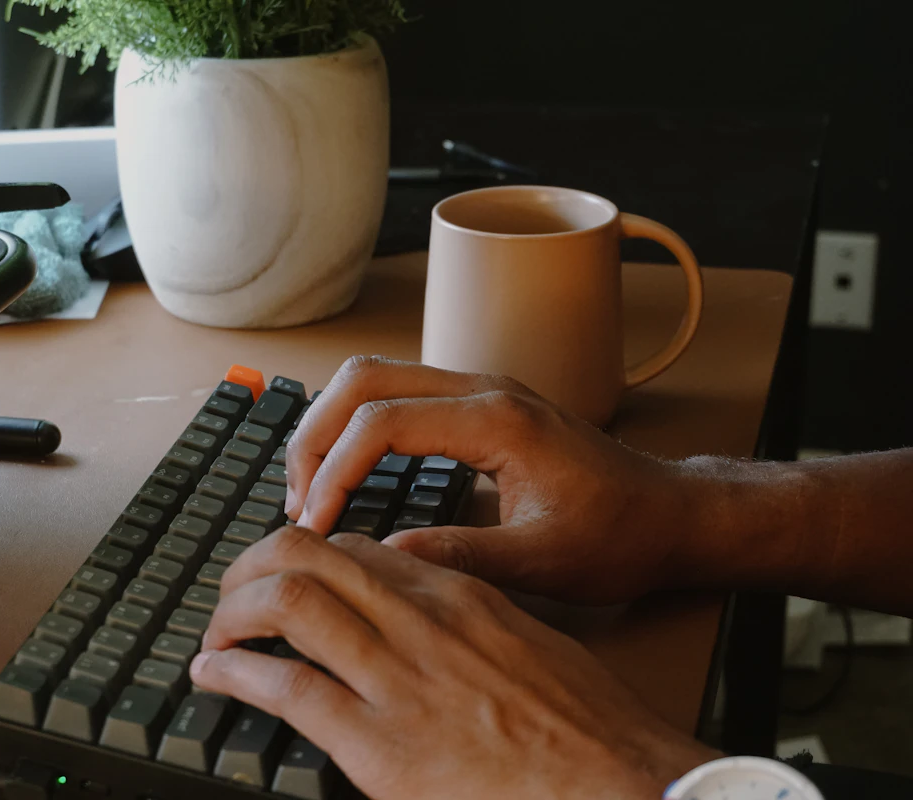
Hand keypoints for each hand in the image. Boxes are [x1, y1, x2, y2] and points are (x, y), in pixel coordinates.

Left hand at [191, 529, 717, 798]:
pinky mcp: (382, 745)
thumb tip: (419, 629)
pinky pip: (286, 686)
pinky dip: (235, 672)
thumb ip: (467, 626)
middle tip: (231, 593)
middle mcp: (422, 619)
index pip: (356, 548)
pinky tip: (214, 676)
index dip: (303, 556)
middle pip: (309, 554)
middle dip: (252, 566)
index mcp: (457, 595)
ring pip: (288, 601)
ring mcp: (401, 677)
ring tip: (216, 632)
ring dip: (233, 612)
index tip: (282, 576)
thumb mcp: (526, 646)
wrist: (626, 785)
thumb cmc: (586, 726)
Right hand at [285, 356, 701, 604]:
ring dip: (330, 425)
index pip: (381, 420)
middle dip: (314, 434)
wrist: (668, 513)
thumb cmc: (619, 534)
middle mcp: (483, 390)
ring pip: (374, 378)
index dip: (334, 470)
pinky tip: (347, 473)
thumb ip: (462, 558)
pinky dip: (355, 426)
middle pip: (363, 379)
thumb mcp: (543, 561)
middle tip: (295, 500)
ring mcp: (479, 391)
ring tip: (310, 489)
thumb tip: (382, 561)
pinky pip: (395, 394)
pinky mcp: (477, 405)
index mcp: (498, 420)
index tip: (314, 523)